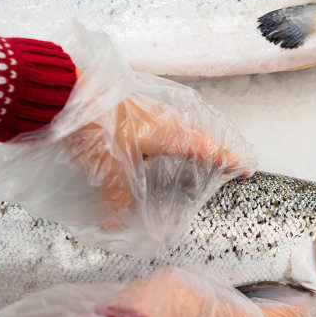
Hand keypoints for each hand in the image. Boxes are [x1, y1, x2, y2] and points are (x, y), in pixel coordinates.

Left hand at [70, 69, 252, 227]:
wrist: (68, 94)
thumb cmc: (97, 128)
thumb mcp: (110, 168)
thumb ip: (116, 197)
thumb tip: (114, 223)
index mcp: (169, 133)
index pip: (209, 148)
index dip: (230, 159)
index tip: (247, 167)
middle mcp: (164, 118)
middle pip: (199, 134)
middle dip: (214, 148)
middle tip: (225, 161)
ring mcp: (149, 109)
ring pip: (181, 126)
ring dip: (192, 140)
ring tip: (196, 153)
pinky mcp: (133, 105)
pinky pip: (162, 121)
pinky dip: (169, 134)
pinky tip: (159, 140)